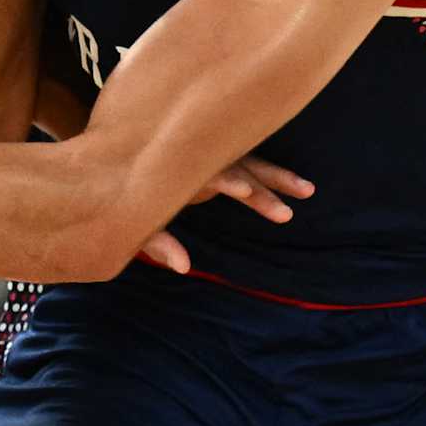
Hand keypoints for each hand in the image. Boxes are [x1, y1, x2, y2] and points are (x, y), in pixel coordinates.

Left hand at [139, 156, 313, 274]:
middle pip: (234, 167)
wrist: (118, 166)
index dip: (224, 179)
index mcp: (175, 172)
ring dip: (277, 177)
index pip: (204, 172)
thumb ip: (158, 242)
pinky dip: (272, 175)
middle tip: (286, 212)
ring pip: (249, 163)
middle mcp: (196, 161)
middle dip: (262, 186)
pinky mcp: (218, 162)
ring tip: (307, 190)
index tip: (245, 189)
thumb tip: (184, 266)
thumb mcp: (137, 224)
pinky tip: (297, 185)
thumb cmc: (126, 199)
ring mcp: (209, 159)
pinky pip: (249, 164)